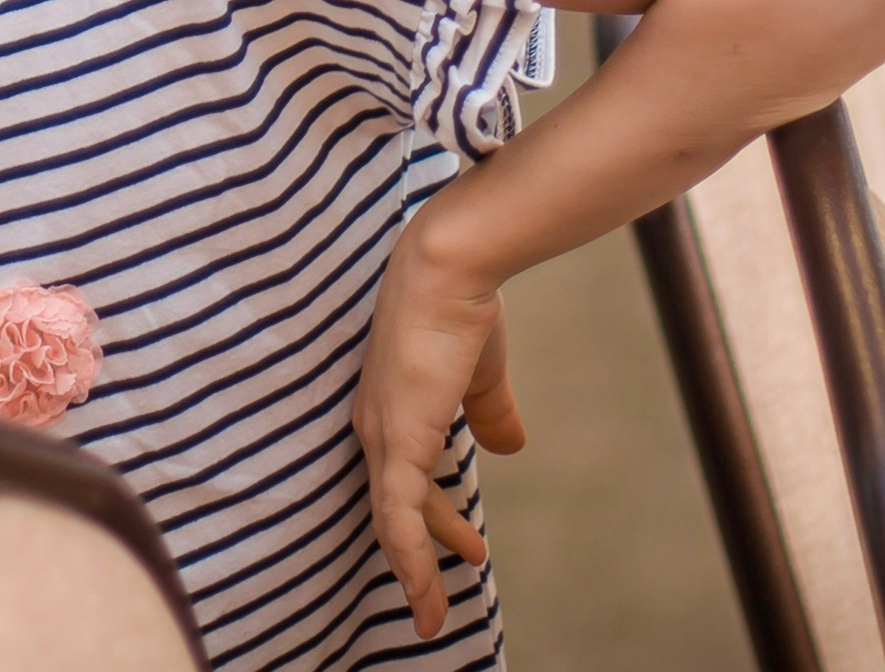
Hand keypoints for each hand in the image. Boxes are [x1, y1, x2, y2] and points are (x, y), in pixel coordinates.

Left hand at [352, 227, 514, 637]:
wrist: (448, 269)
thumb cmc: (461, 308)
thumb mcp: (481, 376)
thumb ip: (489, 412)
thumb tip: (509, 447)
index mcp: (391, 409)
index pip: (403, 479)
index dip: (429, 518)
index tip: (461, 546)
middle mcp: (375, 426)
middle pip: (394, 508)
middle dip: (423, 553)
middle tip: (448, 588)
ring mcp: (382, 435)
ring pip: (390, 524)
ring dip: (413, 574)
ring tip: (432, 616)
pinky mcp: (397, 440)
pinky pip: (396, 516)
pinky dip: (409, 560)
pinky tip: (425, 591)